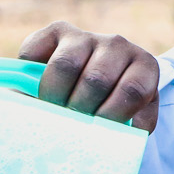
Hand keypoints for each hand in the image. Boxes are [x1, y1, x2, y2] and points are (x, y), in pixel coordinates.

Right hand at [16, 21, 160, 130]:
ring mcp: (87, 35)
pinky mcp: (58, 30)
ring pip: (65, 65)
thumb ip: (126, 130)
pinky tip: (35, 87)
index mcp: (144, 67)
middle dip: (79, 108)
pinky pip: (36, 50)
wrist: (100, 77)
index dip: (112, 115)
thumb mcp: (132, 118)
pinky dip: (29, 71)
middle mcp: (118, 45)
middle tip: (70, 125)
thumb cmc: (116, 106)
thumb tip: (106, 143)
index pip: (132, 90)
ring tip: (51, 110)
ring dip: (54, 95)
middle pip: (96, 79)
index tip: (96, 130)